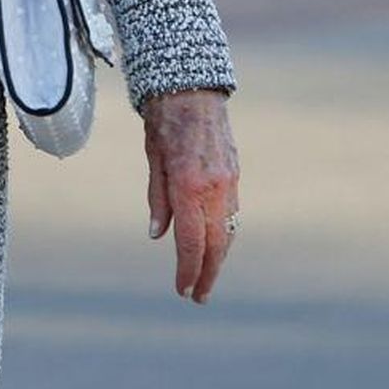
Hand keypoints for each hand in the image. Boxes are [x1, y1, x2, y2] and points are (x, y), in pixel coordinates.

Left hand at [143, 88, 239, 302]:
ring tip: (206, 278)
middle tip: (198, 297)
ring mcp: (229, 183)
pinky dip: (224, 234)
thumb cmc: (164, 123)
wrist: (193, 91)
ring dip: (218, 258)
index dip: (187, 270)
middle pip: (215, 244)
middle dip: (207, 274)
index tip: (182, 290)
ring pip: (228, 231)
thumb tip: (157, 235)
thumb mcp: (152, 160)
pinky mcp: (235, 176)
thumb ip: (157, 200)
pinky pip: (232, 214)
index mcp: (189, 186)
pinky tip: (215, 245)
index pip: (190, 241)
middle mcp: (215, 189)